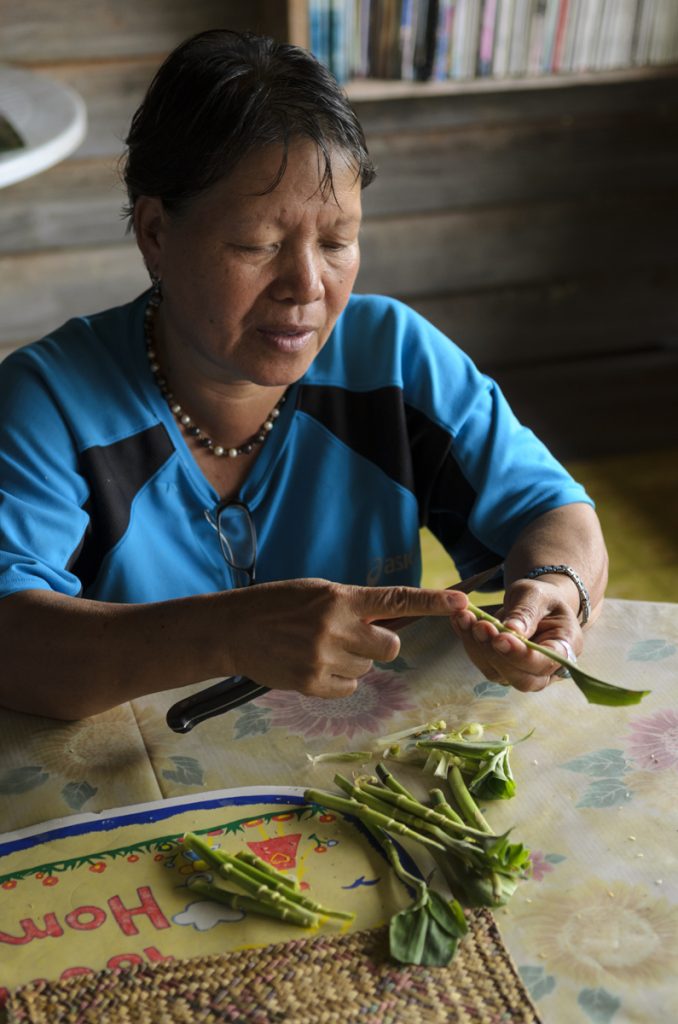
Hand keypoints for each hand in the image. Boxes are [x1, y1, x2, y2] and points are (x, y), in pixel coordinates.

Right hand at [222, 578, 466, 698]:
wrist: (232, 629)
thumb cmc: (276, 606)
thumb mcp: (316, 593)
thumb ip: (352, 606)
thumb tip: (389, 621)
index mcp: (340, 599)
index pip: (396, 600)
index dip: (432, 601)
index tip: (461, 601)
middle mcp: (336, 627)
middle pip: (390, 648)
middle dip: (377, 645)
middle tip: (351, 638)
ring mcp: (324, 658)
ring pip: (367, 669)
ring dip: (352, 662)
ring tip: (319, 649)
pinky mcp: (312, 684)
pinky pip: (348, 688)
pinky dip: (336, 681)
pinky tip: (312, 666)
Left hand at [449, 578, 582, 691]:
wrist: (534, 604)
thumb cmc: (541, 598)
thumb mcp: (536, 595)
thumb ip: (526, 612)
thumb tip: (512, 630)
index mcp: (566, 648)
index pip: (545, 662)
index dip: (522, 655)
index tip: (501, 638)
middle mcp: (547, 669)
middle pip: (522, 679)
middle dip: (496, 654)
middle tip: (480, 627)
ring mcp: (523, 673)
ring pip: (498, 673)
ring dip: (478, 647)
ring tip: (465, 618)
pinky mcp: (501, 669)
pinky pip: (483, 662)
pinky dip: (469, 642)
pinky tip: (460, 620)